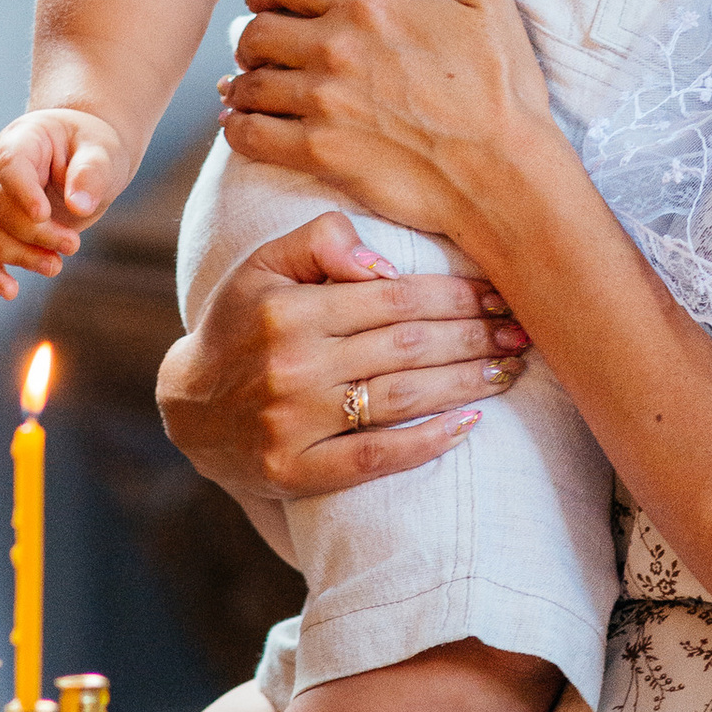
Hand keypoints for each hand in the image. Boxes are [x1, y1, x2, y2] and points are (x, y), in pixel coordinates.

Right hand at [0, 106, 125, 296]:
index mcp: (21, 140)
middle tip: (73, 245)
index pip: (9, 165)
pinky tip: (10, 291)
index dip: (21, 191)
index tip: (43, 214)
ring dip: (19, 255)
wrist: (84, 157)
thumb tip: (79, 206)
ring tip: (56, 266)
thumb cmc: (92, 148)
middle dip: (34, 233)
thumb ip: (91, 172)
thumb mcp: (101, 152)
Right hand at [156, 209, 529, 511]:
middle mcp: (294, 366)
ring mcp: (295, 424)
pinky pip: (375, 458)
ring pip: (401, 398)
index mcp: (290, 310)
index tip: (499, 295)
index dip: (455, 296)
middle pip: (407, 347)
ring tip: (508, 372)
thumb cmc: (241, 323)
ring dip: (465, 384)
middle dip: (474, 337)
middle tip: (521, 333)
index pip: (394, 297)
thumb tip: (383, 262)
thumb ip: (320, 240)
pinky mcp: (296, 472)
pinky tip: (469, 426)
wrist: (190, 408)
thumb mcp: (264, 264)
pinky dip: (426, 443)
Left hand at [217, 0, 563, 257]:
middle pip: (254, 32)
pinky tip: (251, 127)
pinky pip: (248, 135)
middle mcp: (336, 50)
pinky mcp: (320, 154)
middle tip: (265, 50)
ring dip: (245, 85)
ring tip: (255, 90)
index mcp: (369, 5)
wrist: (506, 175)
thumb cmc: (503, 90)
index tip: (271, 2)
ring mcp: (324, 104)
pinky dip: (240, 128)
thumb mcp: (484, 1)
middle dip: (255, 38)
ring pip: (247, 84)